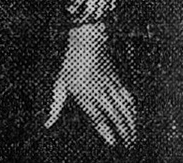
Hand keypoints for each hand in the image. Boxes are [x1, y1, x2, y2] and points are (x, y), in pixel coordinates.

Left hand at [47, 23, 137, 147]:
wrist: (89, 40)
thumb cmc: (71, 62)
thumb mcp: (60, 83)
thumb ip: (56, 105)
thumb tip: (48, 123)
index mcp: (84, 93)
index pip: (98, 116)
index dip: (106, 130)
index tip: (113, 141)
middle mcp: (99, 90)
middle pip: (114, 114)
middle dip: (123, 129)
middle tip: (129, 142)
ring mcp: (109, 84)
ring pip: (123, 105)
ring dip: (130, 120)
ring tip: (134, 132)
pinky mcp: (116, 78)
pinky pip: (126, 95)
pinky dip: (131, 106)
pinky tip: (134, 114)